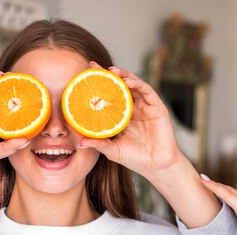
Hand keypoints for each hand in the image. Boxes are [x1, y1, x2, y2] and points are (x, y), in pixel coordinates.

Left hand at [78, 63, 181, 178]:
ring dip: (123, 76)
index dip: (97, 86)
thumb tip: (80, 143)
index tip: (83, 77)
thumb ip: (99, 144)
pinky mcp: (157, 107)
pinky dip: (137, 84)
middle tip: (93, 67)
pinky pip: (147, 91)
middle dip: (107, 75)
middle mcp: (132, 108)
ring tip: (111, 71)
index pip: (108, 97)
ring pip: (133, 85)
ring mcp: (145, 106)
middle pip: (119, 87)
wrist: (156, 165)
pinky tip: (127, 82)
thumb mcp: (113, 150)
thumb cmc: (135, 158)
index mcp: (120, 116)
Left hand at [201, 176, 236, 234]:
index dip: (225, 191)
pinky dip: (217, 189)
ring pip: (230, 192)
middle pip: (234, 192)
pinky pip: (229, 197)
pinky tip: (206, 184)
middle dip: (218, 186)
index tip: (211, 185)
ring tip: (201, 180)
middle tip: (202, 179)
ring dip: (215, 185)